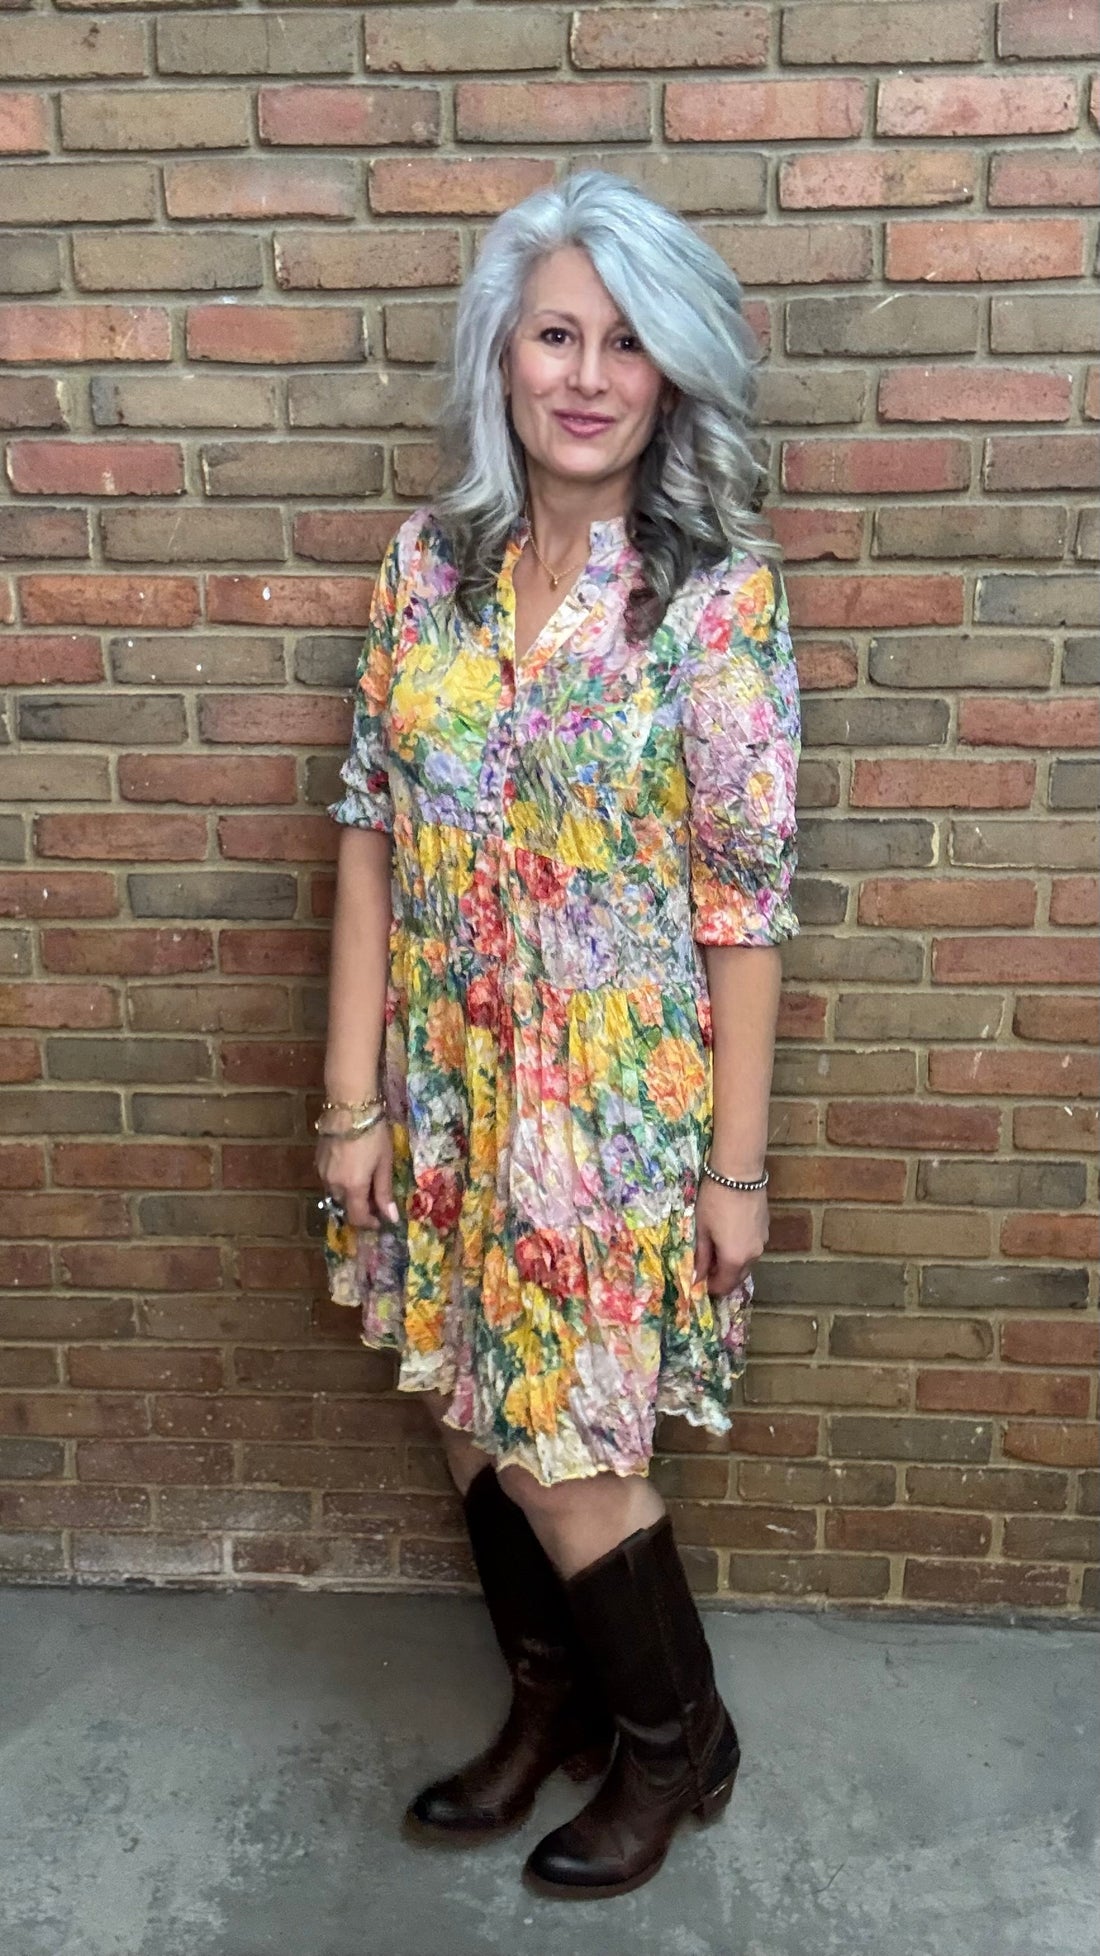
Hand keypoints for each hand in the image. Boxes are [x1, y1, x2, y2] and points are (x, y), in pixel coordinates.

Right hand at [315, 1122, 397, 1228]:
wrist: (349, 1106)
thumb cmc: (373, 1133)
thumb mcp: (384, 1163)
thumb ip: (384, 1192)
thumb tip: (391, 1218)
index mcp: (352, 1187)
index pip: (357, 1217)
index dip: (369, 1223)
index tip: (381, 1221)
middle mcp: (333, 1184)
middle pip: (345, 1206)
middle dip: (360, 1208)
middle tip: (376, 1200)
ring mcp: (322, 1172)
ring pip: (336, 1193)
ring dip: (350, 1195)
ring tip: (365, 1183)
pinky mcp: (318, 1160)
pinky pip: (329, 1179)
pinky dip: (341, 1182)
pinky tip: (352, 1169)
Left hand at [693, 1178, 767, 1294]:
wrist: (739, 1174)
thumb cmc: (714, 1201)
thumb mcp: (702, 1229)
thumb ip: (701, 1257)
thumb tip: (695, 1278)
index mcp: (734, 1259)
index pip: (723, 1286)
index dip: (710, 1287)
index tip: (698, 1281)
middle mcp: (753, 1255)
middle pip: (737, 1277)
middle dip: (721, 1276)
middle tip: (705, 1265)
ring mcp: (762, 1242)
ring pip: (746, 1262)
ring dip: (732, 1262)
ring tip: (715, 1247)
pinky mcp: (766, 1229)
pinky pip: (752, 1247)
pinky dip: (741, 1249)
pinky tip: (729, 1234)